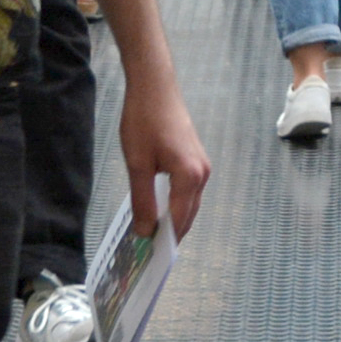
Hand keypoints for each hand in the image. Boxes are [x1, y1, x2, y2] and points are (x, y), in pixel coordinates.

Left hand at [119, 68, 210, 240]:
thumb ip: (143, 200)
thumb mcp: (138, 164)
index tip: (146, 255)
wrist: (155, 86)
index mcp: (190, 176)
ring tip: (151, 230)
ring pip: (189, 203)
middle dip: (170, 233)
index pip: (179, 220)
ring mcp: (202, 165)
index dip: (163, 239)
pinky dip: (176, 203)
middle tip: (147, 248)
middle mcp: (202, 173)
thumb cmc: (144, 121)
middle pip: (188, 215)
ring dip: (174, 218)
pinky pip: (189, 190)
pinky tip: (159, 206)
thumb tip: (145, 231)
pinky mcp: (196, 158)